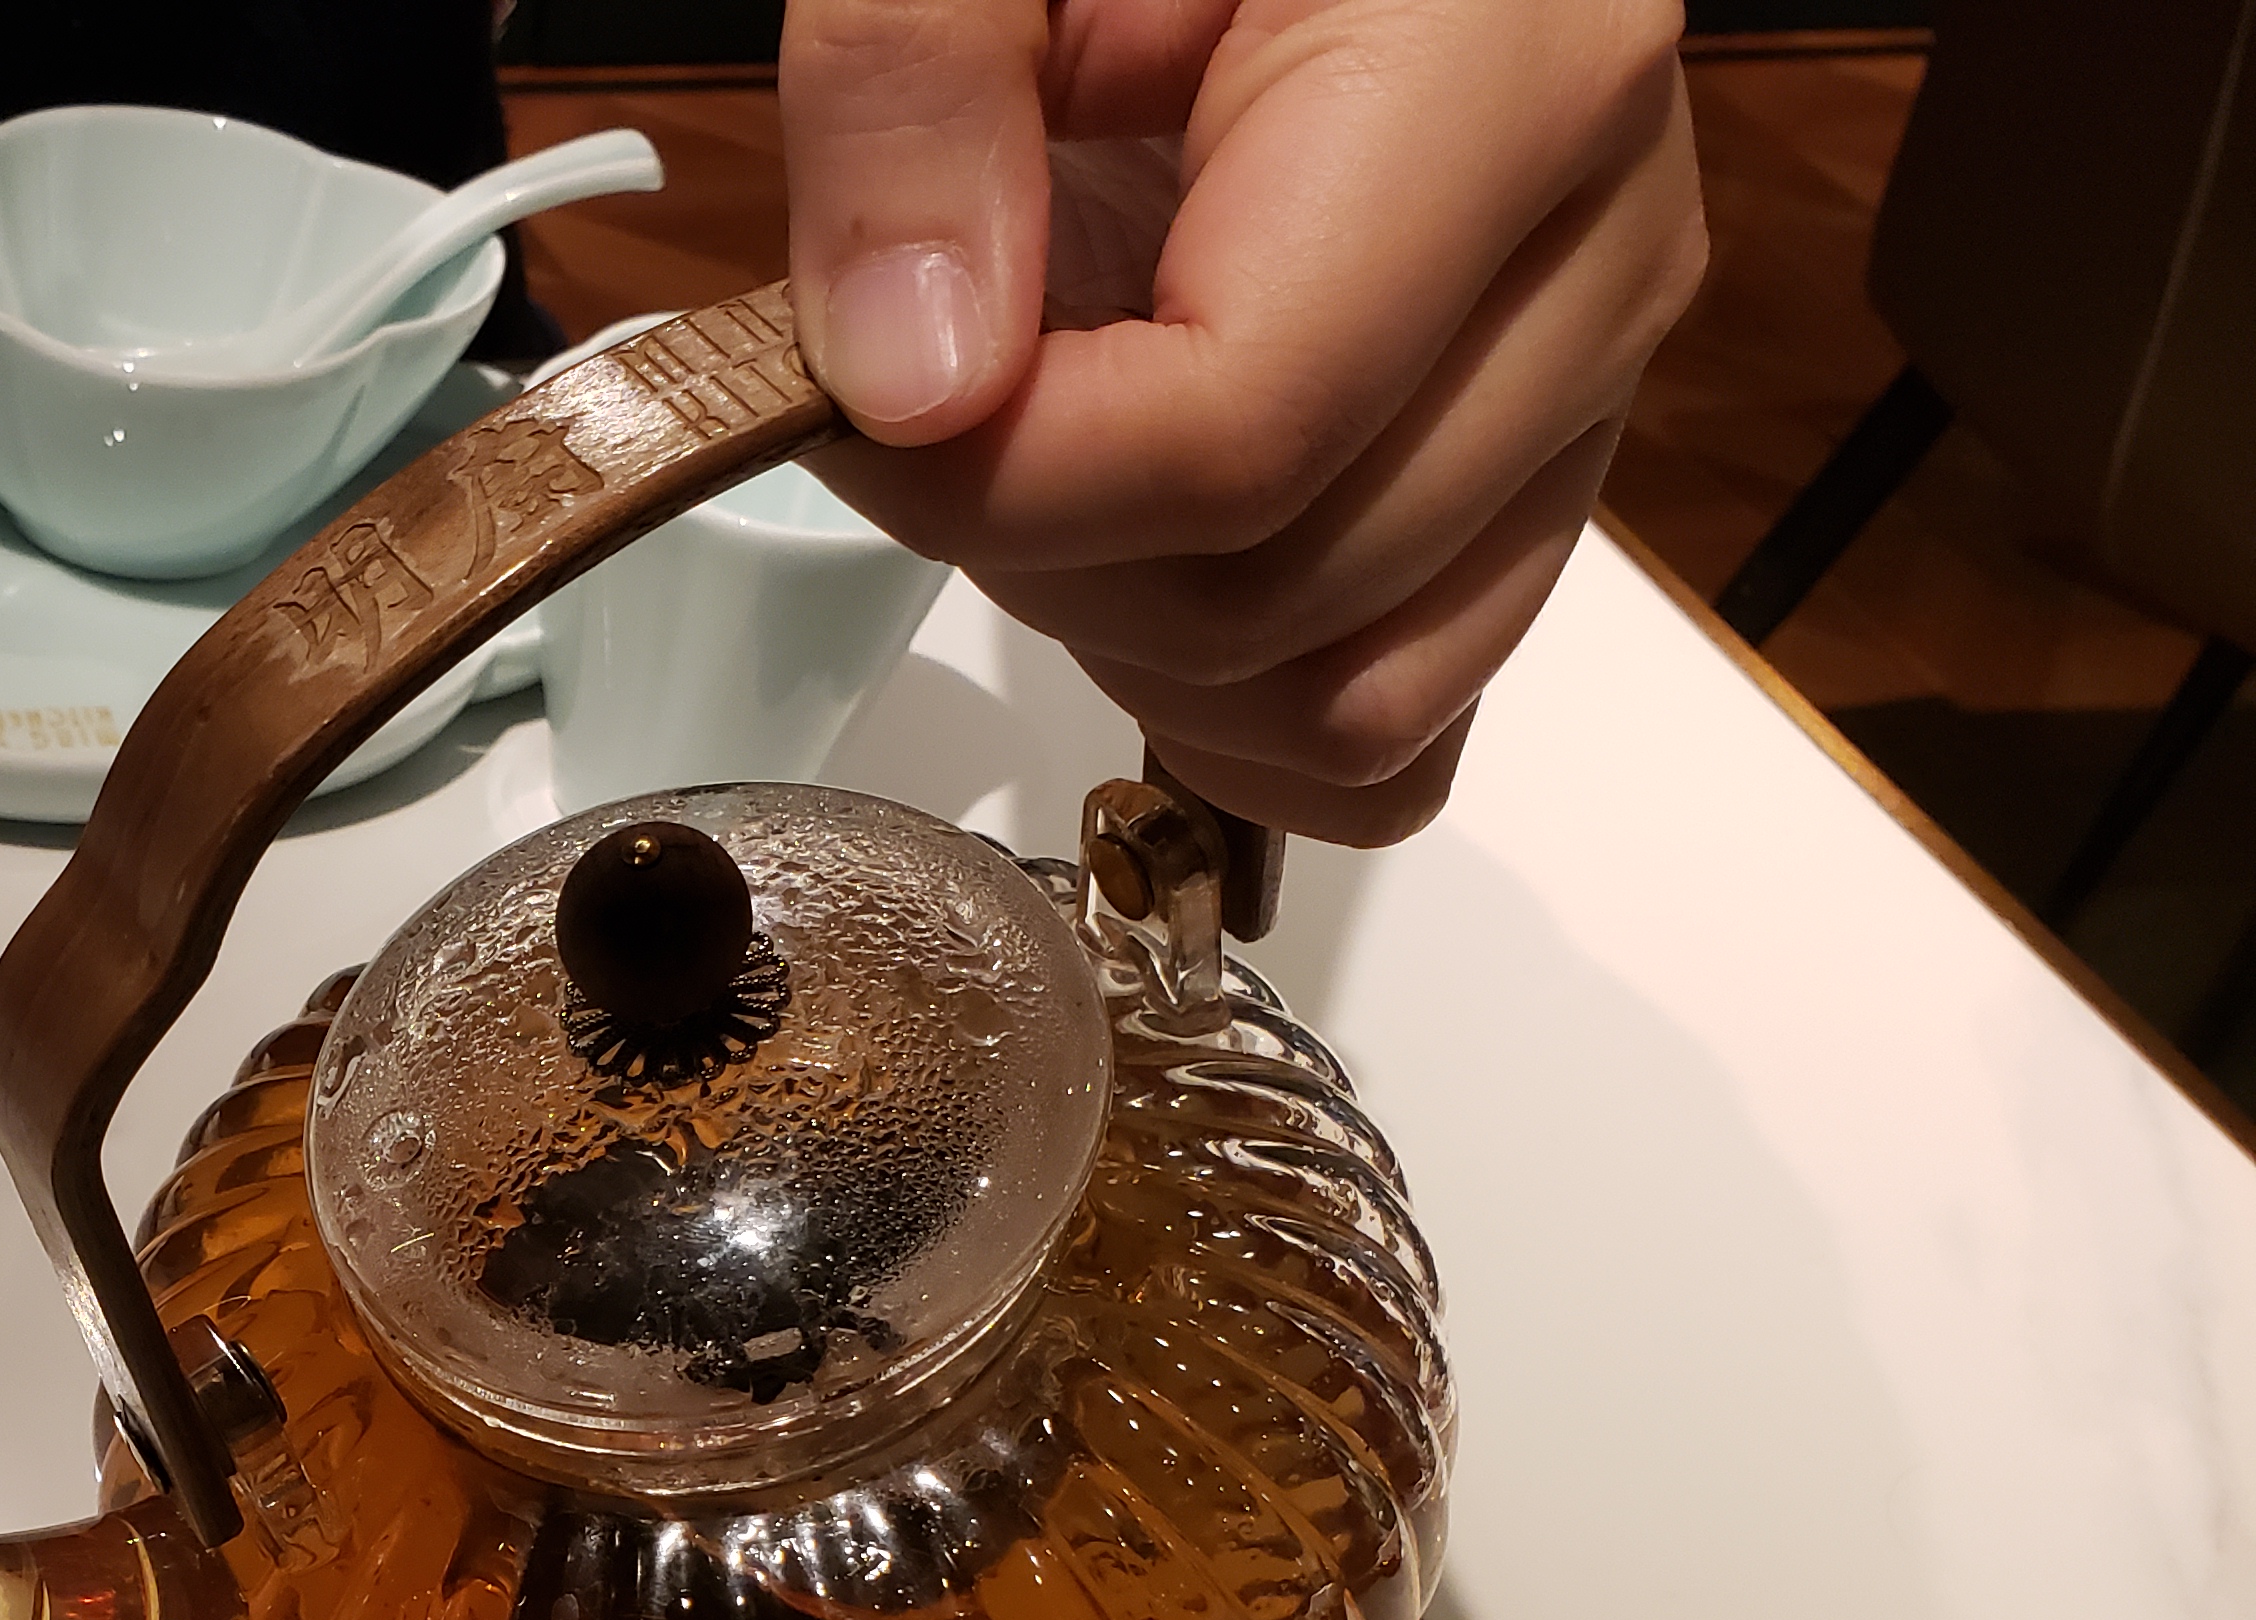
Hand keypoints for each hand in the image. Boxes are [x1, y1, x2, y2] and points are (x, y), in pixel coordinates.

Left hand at [778, 0, 1705, 842]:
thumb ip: (912, 82)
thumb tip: (919, 379)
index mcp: (1507, 61)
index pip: (1246, 423)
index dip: (1001, 476)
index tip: (860, 398)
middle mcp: (1598, 240)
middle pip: (1288, 590)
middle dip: (1050, 554)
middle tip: (943, 395)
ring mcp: (1584, 376)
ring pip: (1358, 693)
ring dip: (1138, 642)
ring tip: (1044, 451)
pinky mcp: (1538, 471)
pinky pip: (1406, 714)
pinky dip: (1241, 706)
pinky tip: (1129, 570)